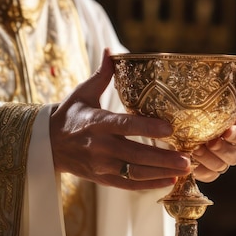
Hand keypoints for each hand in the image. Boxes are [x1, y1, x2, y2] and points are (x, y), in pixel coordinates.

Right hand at [49, 49, 190, 189]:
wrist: (47, 144)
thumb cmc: (70, 115)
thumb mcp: (83, 93)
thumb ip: (102, 75)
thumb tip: (112, 51)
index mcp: (96, 122)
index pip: (125, 125)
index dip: (147, 128)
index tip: (169, 129)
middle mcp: (100, 146)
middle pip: (135, 154)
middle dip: (163, 158)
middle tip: (188, 159)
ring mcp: (101, 165)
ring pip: (135, 172)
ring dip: (161, 172)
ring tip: (185, 169)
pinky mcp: (102, 179)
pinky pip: (128, 185)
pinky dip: (149, 185)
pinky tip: (169, 180)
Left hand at [193, 83, 235, 181]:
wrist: (185, 127)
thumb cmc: (209, 115)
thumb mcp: (225, 107)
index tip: (228, 130)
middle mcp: (232, 152)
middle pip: (234, 157)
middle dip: (223, 149)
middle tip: (210, 142)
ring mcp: (219, 164)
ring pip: (220, 167)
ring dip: (208, 158)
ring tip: (195, 148)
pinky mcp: (206, 173)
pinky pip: (206, 175)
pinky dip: (199, 168)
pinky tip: (189, 158)